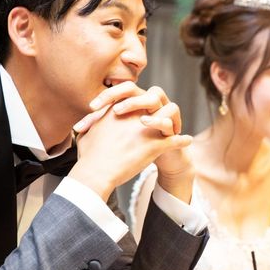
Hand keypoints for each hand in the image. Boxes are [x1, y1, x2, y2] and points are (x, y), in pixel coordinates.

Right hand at [71, 82, 193, 201]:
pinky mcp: (154, 145)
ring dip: (174, 121)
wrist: (95, 172)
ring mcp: (146, 129)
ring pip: (170, 114)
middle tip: (162, 115)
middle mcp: (134, 115)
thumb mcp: (86, 134)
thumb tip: (82, 127)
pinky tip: (187, 141)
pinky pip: (176, 139)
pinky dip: (183, 141)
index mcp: (118, 110)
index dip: (140, 103)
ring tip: (177, 128)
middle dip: (159, 105)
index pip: (135, 97)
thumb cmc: (88, 156)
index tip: (143, 112)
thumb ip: (90, 126)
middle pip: (155, 98)